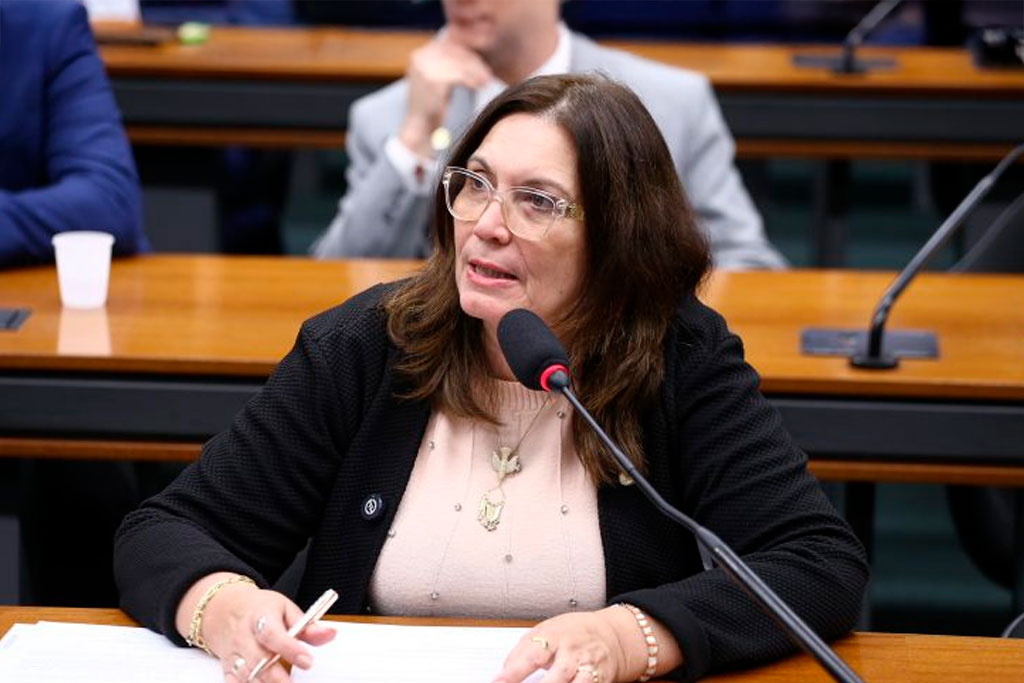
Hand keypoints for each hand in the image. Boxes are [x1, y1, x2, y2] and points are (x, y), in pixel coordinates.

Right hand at [183, 578, 335, 682]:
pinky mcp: (228, 669)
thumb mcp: (286, 608)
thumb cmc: (260, 609)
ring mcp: (234, 654)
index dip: (290, 649)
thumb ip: (308, 625)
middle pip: (258, 661)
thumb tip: (329, 634)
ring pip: (247, 676)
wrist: (227, 610)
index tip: (308, 661)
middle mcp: (244, 637)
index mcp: (261, 616)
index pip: (272, 634)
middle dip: (278, 677)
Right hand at [398, 35, 491, 156]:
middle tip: (488, 74)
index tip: (483, 65)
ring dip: (475, 72)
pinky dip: (471, 80)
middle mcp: (420, 57)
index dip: (468, 55)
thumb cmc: (433, 107)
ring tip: (486, 81)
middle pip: (455, 52)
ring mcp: (424, 67)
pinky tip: (479, 86)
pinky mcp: (431, 79)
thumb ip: (450, 65)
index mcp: (420, 55)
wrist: (420, 128)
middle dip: (474, 63)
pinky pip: (458, 75)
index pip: (450, 46)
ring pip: (459, 63)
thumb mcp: (438, 80)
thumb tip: (474, 56)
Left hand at [493, 607, 641, 682]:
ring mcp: (588, 668)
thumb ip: (523, 650)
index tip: (498, 682)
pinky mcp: (600, 680)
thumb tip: (503, 670)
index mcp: (555, 636)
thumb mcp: (546, 630)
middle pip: (558, 674)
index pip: (532, 654)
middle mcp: (573, 653)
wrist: (611, 635)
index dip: (513, 671)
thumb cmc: (573, 632)